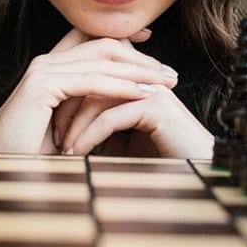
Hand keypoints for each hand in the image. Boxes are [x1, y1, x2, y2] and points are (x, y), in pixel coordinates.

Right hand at [0, 27, 177, 153]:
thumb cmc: (33, 148)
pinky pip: (92, 82)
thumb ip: (89, 102)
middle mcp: (47, 61)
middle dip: (141, 57)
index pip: (92, 39)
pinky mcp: (43, 86)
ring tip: (165, 83)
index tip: (151, 41)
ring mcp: (44, 70)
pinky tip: (142, 94)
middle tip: (170, 72)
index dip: (123, 37)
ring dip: (139, 71)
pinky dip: (121, 86)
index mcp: (52, 65)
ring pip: (102, 60)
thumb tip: (126, 98)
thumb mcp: (69, 119)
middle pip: (104, 46)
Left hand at [59, 83, 213, 158]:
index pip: (91, 73)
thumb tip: (62, 129)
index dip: (68, 95)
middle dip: (66, 108)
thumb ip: (99, 124)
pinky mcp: (155, 106)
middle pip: (89, 80)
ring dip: (75, 125)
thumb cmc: (158, 157)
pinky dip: (89, 136)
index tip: (50, 122)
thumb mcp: (121, 138)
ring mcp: (149, 89)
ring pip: (96, 99)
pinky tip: (77, 152)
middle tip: (50, 134)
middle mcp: (141, 77)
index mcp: (134, 77)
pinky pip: (110, 117)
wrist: (195, 172)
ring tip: (62, 148)